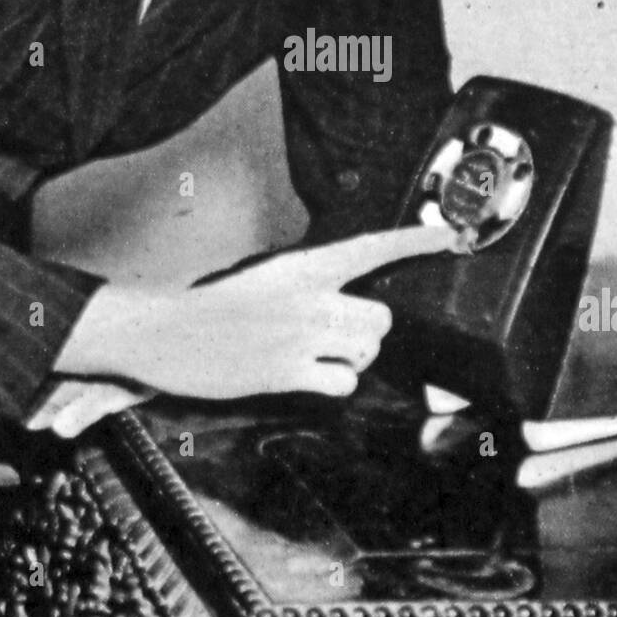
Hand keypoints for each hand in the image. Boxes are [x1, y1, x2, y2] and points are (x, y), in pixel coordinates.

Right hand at [56, 224, 459, 400]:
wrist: (165, 331)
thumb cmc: (214, 306)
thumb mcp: (266, 278)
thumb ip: (309, 286)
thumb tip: (348, 307)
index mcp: (302, 265)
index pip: (372, 248)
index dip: (415, 240)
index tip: (452, 234)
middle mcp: (309, 297)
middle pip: (381, 317)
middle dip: (367, 330)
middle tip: (337, 334)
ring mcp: (301, 336)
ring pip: (367, 350)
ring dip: (351, 357)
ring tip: (316, 354)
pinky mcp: (288, 372)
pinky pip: (343, 382)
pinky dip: (333, 383)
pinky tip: (306, 375)